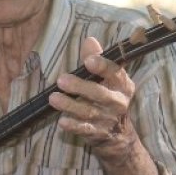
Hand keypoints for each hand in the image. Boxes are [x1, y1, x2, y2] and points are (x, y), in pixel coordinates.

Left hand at [49, 37, 138, 162]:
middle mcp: (118, 102)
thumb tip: (89, 40)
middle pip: (100, 94)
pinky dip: (74, 126)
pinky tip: (62, 121)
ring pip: (89, 112)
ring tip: (53, 98)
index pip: (115, 72)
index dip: (103, 66)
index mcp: (122, 84)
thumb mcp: (107, 78)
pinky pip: (85, 130)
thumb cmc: (108, 96)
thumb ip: (96, 59)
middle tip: (61, 80)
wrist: (119, 135)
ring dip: (70, 105)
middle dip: (80, 87)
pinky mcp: (98, 134)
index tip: (89, 60)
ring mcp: (108, 119)